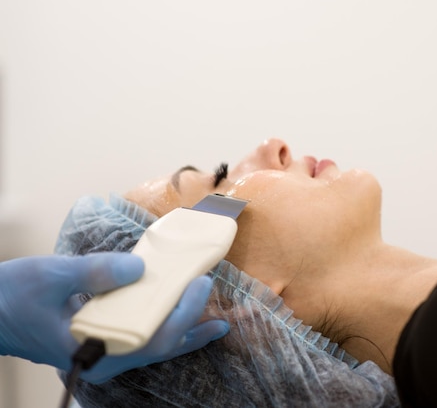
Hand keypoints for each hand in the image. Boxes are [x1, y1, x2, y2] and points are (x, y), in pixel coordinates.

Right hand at [0, 253, 228, 382]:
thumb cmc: (11, 296)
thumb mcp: (52, 275)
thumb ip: (96, 272)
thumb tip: (140, 268)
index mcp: (91, 351)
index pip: (151, 339)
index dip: (182, 314)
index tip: (200, 283)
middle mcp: (102, 360)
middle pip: (161, 349)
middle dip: (195, 329)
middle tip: (223, 311)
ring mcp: (102, 355)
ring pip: (155, 348)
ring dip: (186, 332)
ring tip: (217, 321)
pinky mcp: (101, 345)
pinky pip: (142, 338)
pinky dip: (165, 325)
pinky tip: (181, 313)